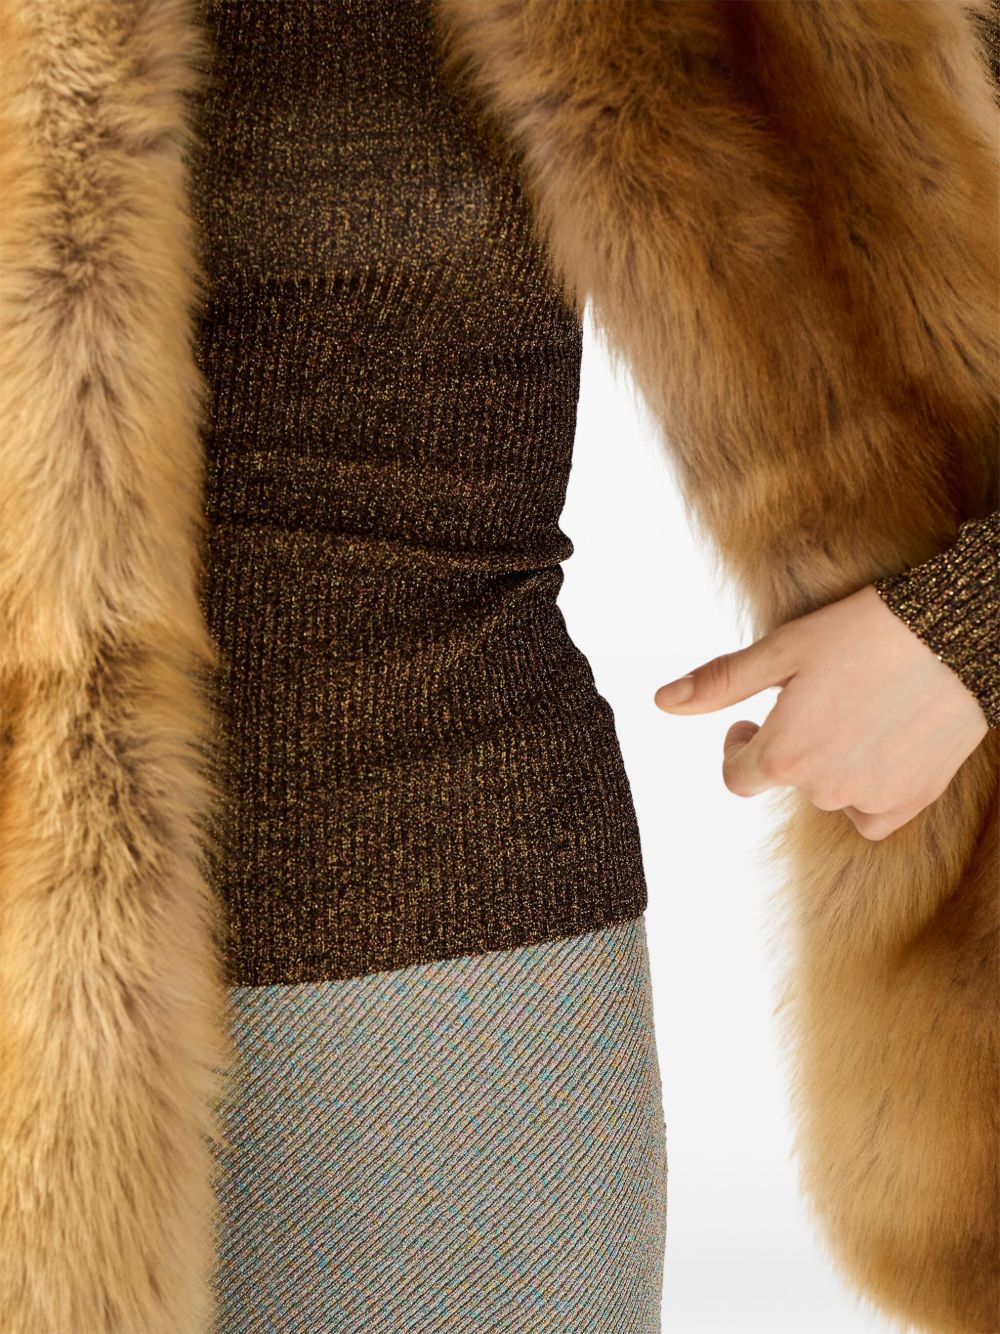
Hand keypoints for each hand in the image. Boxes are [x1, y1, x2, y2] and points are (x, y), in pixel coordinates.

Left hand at [652, 584, 989, 839]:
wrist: (953, 634)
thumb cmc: (862, 632)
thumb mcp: (780, 651)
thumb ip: (719, 684)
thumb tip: (661, 701)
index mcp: (782, 756)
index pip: (737, 778)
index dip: (738, 746)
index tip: (753, 719)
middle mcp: (823, 789)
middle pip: (789, 779)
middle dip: (792, 744)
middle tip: (821, 696)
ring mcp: (871, 799)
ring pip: (832, 793)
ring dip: (832, 762)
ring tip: (858, 708)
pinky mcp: (913, 799)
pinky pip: (873, 814)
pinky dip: (869, 789)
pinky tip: (882, 745)